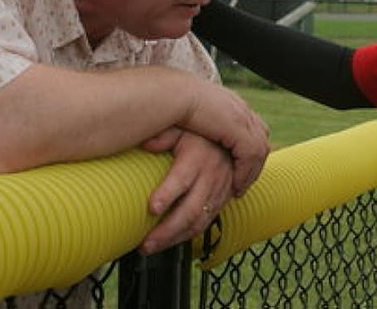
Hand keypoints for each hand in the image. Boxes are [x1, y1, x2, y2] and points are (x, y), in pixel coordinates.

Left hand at [139, 131, 232, 253]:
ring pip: (198, 223)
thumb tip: (145, 143)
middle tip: (144, 244)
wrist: (233, 138)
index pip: (182, 179)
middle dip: (166, 231)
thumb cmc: (201, 133)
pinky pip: (205, 223)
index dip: (167, 194)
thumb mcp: (182, 128)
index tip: (151, 208)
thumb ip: (164, 135)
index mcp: (198, 158)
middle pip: (190, 210)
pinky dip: (186, 236)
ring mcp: (218, 192)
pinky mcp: (221, 201)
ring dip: (173, 239)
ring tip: (150, 248)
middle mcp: (210, 177)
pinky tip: (169, 241)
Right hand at [183, 82, 269, 195]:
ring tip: (239, 189)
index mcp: (233, 103)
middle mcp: (242, 109)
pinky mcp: (238, 128)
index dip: (250, 146)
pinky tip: (235, 185)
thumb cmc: (173, 104)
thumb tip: (186, 135)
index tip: (241, 166)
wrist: (173, 94)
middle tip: (244, 181)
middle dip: (256, 161)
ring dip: (251, 171)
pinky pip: (250, 155)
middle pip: (261, 136)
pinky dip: (245, 172)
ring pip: (259, 149)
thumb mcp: (192, 114)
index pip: (254, 125)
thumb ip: (202, 123)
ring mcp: (242, 117)